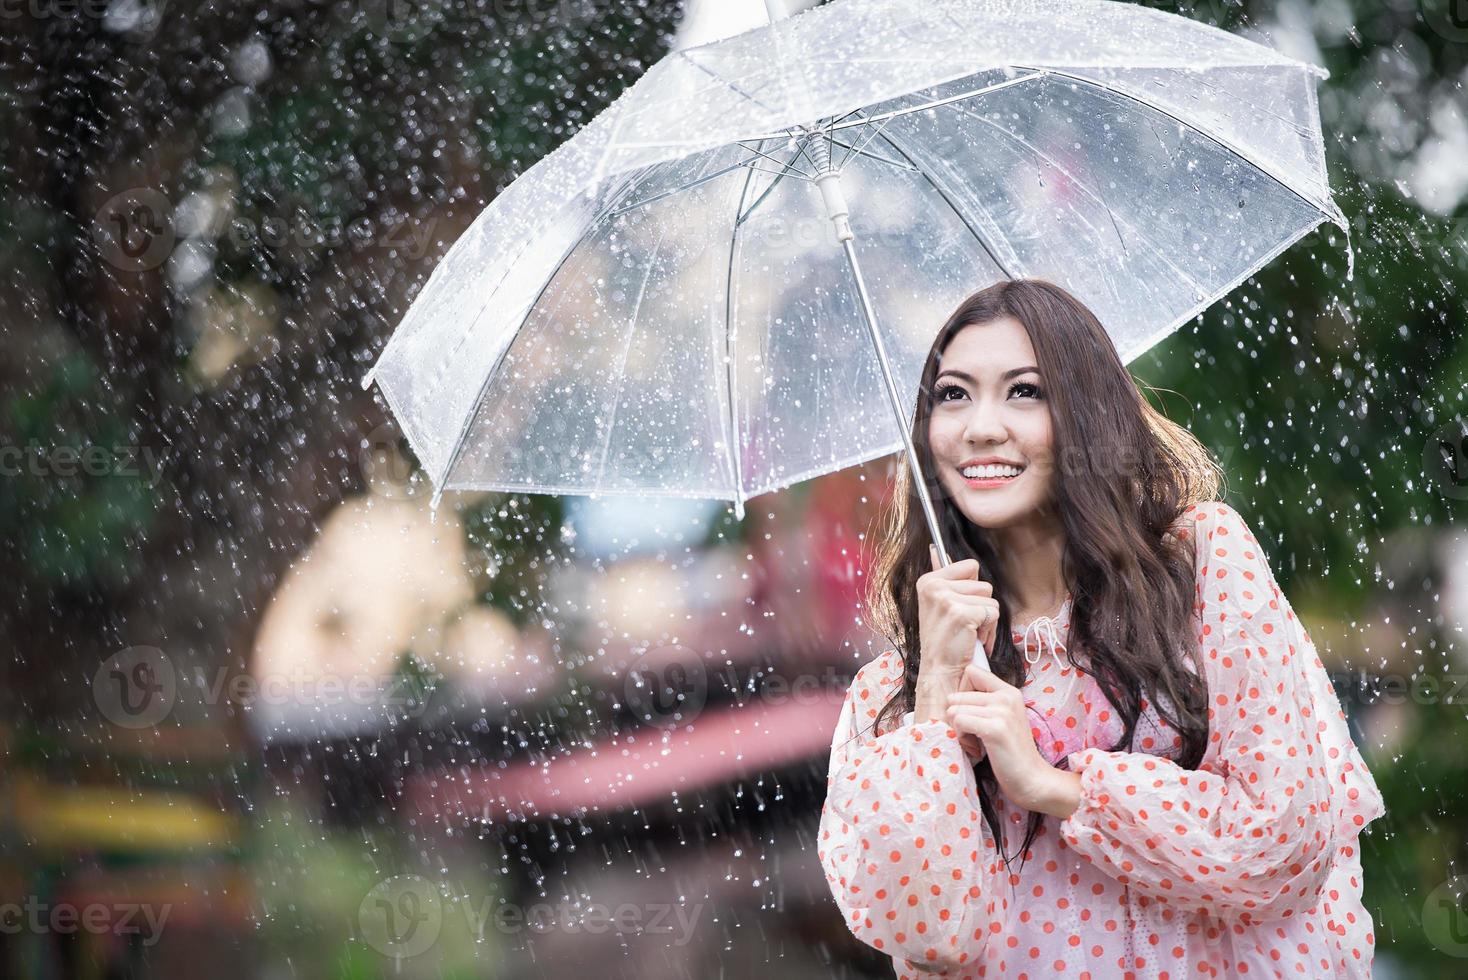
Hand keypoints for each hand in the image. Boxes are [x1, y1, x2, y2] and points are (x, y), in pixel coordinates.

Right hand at [917, 543, 998, 683]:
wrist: (940, 671)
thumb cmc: (944, 641)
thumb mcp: (937, 604)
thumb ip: (944, 577)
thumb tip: (936, 549)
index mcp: (927, 581)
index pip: (970, 566)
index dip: (971, 589)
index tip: (957, 608)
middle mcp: (934, 586)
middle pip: (983, 582)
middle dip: (980, 605)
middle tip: (964, 624)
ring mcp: (947, 599)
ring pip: (990, 598)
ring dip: (985, 618)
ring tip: (968, 632)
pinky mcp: (962, 614)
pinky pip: (993, 613)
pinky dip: (988, 630)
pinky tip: (972, 639)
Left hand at [944, 664, 1077, 816]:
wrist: (1032, 779)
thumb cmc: (1011, 751)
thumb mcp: (1002, 718)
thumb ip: (985, 702)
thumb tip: (951, 695)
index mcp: (1009, 691)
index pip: (971, 672)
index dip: (962, 692)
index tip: (970, 712)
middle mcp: (1007, 696)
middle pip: (956, 695)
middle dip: (957, 716)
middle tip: (973, 735)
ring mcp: (1002, 711)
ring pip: (954, 709)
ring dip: (958, 730)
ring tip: (975, 742)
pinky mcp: (996, 728)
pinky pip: (959, 721)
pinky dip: (961, 738)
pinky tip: (975, 748)